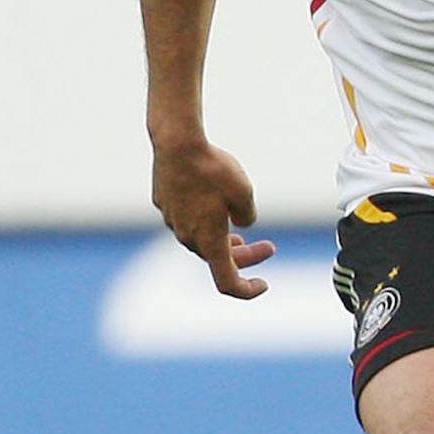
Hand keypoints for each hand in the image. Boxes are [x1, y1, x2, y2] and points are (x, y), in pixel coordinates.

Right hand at [151, 138, 274, 299]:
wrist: (177, 143)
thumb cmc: (213, 169)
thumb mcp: (244, 194)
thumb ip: (247, 216)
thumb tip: (241, 224)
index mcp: (208, 241)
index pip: (227, 282)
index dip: (246, 290)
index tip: (263, 284)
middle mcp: (187, 236)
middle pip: (217, 259)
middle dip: (245, 257)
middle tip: (269, 247)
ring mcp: (172, 221)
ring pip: (201, 241)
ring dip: (223, 242)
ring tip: (240, 236)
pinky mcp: (165, 204)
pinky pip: (188, 221)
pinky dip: (206, 223)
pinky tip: (215, 206)